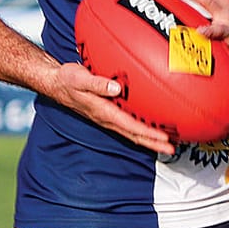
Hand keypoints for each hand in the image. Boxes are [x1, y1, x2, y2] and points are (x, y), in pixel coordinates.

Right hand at [50, 59, 174, 155]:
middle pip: (134, 135)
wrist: (56, 83)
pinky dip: (142, 129)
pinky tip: (151, 127)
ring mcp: (108, 118)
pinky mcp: (108, 114)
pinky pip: (128, 125)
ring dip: (150, 139)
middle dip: (154, 143)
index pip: (130, 126)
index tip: (163, 138)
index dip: (148, 133)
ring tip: (167, 142)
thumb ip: (98, 84)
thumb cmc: (68, 80)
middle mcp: (107, 119)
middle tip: (172, 149)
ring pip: (132, 132)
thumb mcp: (79, 78)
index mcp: (103, 112)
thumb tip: (116, 89)